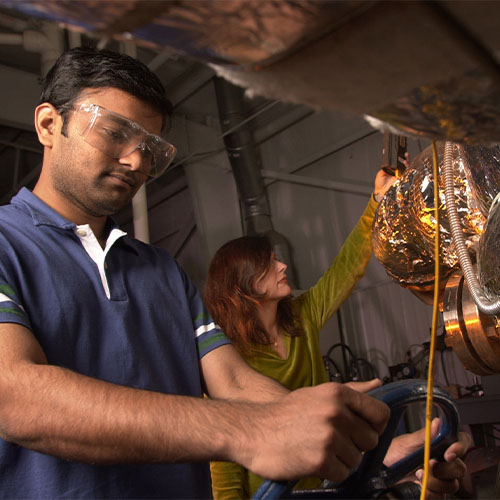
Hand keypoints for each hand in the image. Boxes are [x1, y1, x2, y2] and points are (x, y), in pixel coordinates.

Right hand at [245, 382, 389, 482]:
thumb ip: (350, 391)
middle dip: (355, 445)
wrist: (254, 430)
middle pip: (370, 440)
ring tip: (317, 448)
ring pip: (357, 459)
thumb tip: (378, 384)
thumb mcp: (318, 394)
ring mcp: (328, 436)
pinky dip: (329, 472)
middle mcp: (335, 411)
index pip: (380, 413)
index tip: (362, 430)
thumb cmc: (287, 414)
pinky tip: (312, 460)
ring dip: (340, 460)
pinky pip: (342, 474)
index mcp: (337, 393)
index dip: (375, 426)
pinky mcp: (321, 459)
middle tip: (331, 441)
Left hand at [374, 152, 408, 200]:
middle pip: (405, 163)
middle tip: (406, 154)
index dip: (401, 157)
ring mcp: (400, 175)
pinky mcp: (402, 179)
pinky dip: (407, 170)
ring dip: (407, 163)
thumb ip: (384, 169)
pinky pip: (406, 174)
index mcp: (392, 168)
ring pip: (407, 168)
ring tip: (405, 161)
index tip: (401, 153)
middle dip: (407, 158)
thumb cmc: (380, 183)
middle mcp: (397, 171)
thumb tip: (386, 164)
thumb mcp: (380, 174)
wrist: (380, 191)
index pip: (398, 161)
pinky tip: (406, 168)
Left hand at [385, 418, 470, 498]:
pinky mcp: (434, 492)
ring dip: (435, 481)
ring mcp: (439, 478)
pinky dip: (430, 492)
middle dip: (445, 469)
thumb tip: (438, 423)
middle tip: (428, 465)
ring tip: (418, 474)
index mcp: (439, 444)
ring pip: (452, 484)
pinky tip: (417, 485)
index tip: (448, 453)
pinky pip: (440, 496)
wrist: (381, 471)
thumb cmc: (393, 453)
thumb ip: (424, 436)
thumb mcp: (407, 443)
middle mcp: (442, 461)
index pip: (461, 442)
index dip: (460, 447)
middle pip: (459, 467)